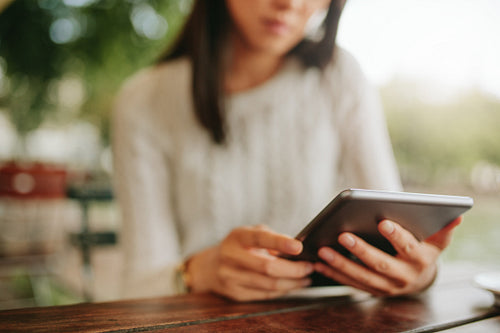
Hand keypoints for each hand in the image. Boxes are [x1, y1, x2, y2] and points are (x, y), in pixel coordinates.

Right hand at [187, 225, 313, 300]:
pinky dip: (283, 291)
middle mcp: (230, 256)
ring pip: (269, 284)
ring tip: (306, 278)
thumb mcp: (249, 234)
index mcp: (237, 236)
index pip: (259, 238)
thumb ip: (270, 237)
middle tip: (309, 267)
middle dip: (293, 269)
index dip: (280, 242)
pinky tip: (293, 285)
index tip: (298, 247)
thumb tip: (296, 249)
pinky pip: (265, 295)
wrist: (209, 267)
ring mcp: (230, 277)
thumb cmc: (238, 246)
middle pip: (267, 267)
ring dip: (292, 283)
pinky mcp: (235, 294)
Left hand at [314, 217, 461, 295]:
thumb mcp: (437, 240)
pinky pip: (351, 284)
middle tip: (342, 235)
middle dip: (361, 250)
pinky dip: (335, 274)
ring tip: (323, 250)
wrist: (419, 278)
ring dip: (341, 265)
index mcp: (420, 259)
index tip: (382, 222)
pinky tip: (320, 262)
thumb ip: (443, 228)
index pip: (408, 246)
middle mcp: (404, 276)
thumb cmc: (423, 249)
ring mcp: (388, 287)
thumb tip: (457, 215)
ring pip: (362, 277)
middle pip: (381, 264)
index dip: (397, 235)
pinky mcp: (373, 291)